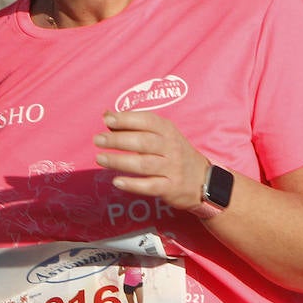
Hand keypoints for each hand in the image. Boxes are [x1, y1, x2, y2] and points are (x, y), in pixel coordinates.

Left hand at [93, 110, 207, 211]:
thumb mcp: (161, 136)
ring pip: (144, 164)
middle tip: (97, 140)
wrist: (204, 180)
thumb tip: (106, 115)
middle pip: (143, 142)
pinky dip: (133, 184)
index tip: (107, 119)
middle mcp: (171, 147)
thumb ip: (134, 126)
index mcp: (168, 131)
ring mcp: (172, 168)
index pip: (147, 121)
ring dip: (120, 162)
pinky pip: (150, 186)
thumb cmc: (174, 154)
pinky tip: (117, 181)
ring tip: (100, 159)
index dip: (127, 119)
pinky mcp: (171, 187)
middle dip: (118, 140)